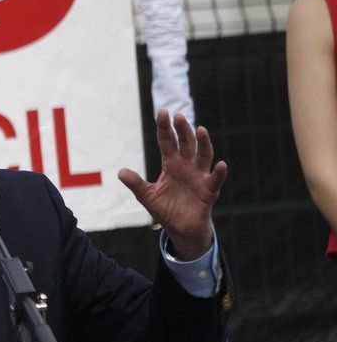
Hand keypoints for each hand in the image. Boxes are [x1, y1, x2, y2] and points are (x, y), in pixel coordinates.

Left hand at [118, 109, 227, 258]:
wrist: (180, 229)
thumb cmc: (165, 209)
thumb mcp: (147, 196)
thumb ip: (136, 184)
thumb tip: (120, 172)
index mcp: (171, 164)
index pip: (167, 142)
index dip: (165, 128)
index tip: (162, 112)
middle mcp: (187, 166)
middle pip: (186, 144)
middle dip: (183, 130)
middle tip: (178, 116)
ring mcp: (199, 177)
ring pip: (203, 156)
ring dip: (203, 143)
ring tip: (201, 129)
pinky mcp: (209, 191)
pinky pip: (215, 180)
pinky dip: (219, 172)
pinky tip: (221, 164)